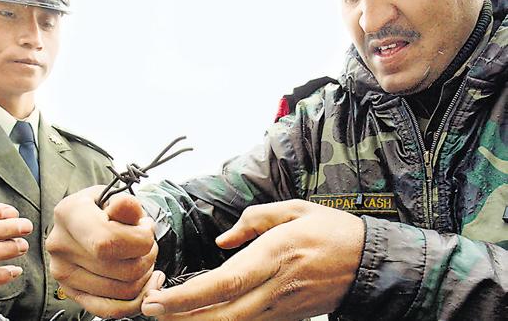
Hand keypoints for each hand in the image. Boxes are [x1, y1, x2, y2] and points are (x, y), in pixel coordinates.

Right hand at [46, 186, 163, 318]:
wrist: (86, 220)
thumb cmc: (103, 208)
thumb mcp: (114, 196)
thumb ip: (125, 204)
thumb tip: (125, 206)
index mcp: (69, 214)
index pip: (108, 241)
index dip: (139, 241)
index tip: (146, 230)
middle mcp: (60, 244)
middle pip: (120, 269)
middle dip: (147, 257)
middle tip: (148, 244)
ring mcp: (62, 272)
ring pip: (122, 291)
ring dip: (144, 276)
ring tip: (142, 258)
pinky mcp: (71, 291)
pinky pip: (109, 310)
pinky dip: (135, 301)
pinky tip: (145, 283)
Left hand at [141, 200, 364, 320]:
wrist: (369, 262)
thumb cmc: (332, 231)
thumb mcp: (294, 210)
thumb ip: (252, 221)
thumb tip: (222, 241)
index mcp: (274, 256)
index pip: (222, 283)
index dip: (187, 298)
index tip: (157, 301)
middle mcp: (275, 287)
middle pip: (221, 315)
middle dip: (182, 319)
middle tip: (150, 311)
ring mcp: (281, 308)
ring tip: (168, 315)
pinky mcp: (286, 317)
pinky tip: (202, 317)